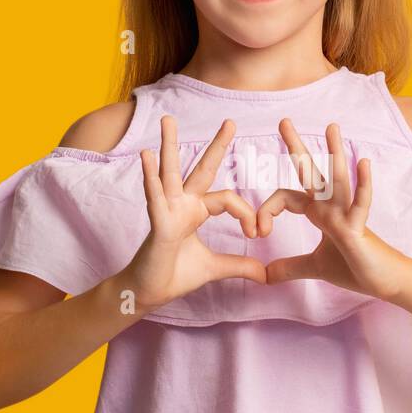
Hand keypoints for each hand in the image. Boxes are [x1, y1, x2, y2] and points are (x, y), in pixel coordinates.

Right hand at [124, 115, 266, 308]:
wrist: (149, 292)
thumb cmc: (175, 274)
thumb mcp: (215, 268)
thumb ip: (238, 265)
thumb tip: (264, 274)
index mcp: (196, 211)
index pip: (228, 199)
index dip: (246, 213)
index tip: (257, 234)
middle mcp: (183, 205)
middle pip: (202, 169)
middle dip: (217, 145)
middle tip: (230, 121)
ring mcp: (167, 210)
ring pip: (171, 172)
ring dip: (170, 145)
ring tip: (169, 120)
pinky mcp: (157, 223)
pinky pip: (154, 196)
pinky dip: (150, 176)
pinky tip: (146, 156)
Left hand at [255, 119, 408, 302]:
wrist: (385, 282)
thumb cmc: (356, 268)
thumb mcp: (315, 267)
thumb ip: (290, 267)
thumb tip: (266, 276)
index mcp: (320, 212)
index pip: (285, 198)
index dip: (266, 211)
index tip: (257, 232)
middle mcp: (331, 207)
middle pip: (310, 172)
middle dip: (296, 147)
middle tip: (284, 121)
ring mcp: (346, 214)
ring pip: (337, 179)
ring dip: (333, 153)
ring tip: (331, 126)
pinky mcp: (359, 228)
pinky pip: (361, 203)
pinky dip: (363, 184)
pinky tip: (363, 163)